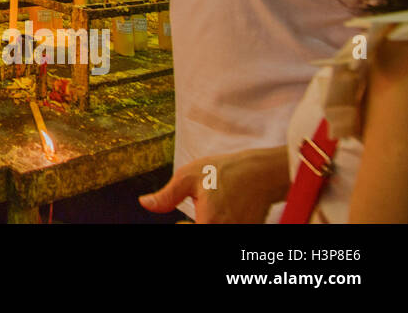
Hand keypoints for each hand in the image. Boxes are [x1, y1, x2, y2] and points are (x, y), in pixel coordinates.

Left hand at [139, 147, 288, 222]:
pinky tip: (221, 215)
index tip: (181, 223)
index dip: (183, 230)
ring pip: (217, 235)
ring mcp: (240, 233)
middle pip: (204, 236)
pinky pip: (229, 231)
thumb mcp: (189, 177)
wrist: (261, 172)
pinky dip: (221, 225)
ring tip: (209, 214)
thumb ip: (166, 196)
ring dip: (208, 225)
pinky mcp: (249, 232)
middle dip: (196, 228)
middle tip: (193, 219)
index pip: (189, 237)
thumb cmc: (225, 171)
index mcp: (209, 223)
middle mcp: (227, 232)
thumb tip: (145, 203)